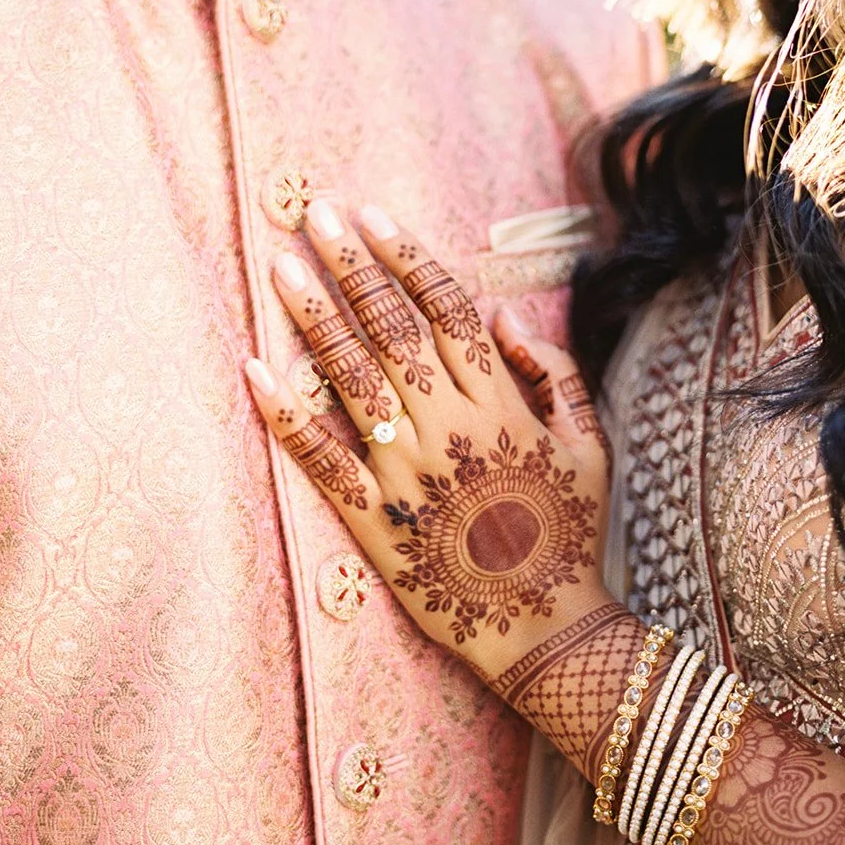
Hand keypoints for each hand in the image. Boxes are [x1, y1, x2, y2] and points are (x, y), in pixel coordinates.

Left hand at [245, 201, 612, 683]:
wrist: (546, 629)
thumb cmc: (571, 533)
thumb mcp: (589, 445)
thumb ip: (553, 373)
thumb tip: (501, 314)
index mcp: (500, 405)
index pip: (445, 309)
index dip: (406, 256)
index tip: (373, 214)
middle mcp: (448, 429)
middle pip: (391, 329)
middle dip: (351, 265)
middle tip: (315, 215)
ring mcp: (405, 473)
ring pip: (350, 379)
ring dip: (315, 317)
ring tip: (282, 265)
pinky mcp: (372, 520)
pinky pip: (320, 460)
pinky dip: (285, 414)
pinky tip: (255, 369)